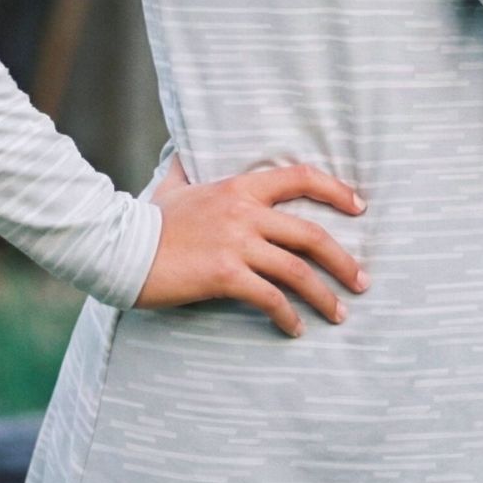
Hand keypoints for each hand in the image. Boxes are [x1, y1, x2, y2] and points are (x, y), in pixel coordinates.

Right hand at [134, 154, 370, 337]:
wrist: (120, 247)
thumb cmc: (148, 218)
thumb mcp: (173, 185)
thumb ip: (186, 168)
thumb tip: (184, 152)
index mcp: (239, 185)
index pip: (300, 177)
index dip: (335, 190)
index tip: (359, 207)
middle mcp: (244, 211)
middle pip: (311, 234)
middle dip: (343, 260)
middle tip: (362, 280)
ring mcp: (236, 243)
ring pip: (297, 270)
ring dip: (324, 295)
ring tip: (340, 314)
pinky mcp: (225, 274)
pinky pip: (269, 298)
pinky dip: (288, 317)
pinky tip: (295, 330)